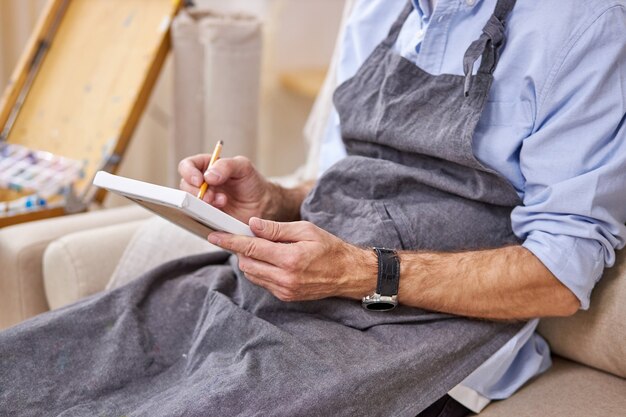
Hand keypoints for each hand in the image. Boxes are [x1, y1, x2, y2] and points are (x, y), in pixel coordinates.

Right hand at [178, 155, 275, 222]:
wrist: (262, 204)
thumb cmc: (252, 182)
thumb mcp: (243, 166)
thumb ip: (226, 166)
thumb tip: (208, 176)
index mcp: (208, 166)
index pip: (188, 165)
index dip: (189, 172)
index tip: (200, 181)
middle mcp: (202, 183)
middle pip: (185, 186)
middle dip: (197, 192)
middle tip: (211, 197)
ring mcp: (203, 200)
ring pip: (190, 202)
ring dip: (203, 204)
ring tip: (222, 202)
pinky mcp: (207, 215)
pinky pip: (198, 217)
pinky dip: (207, 215)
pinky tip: (220, 213)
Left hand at [208, 218, 376, 301]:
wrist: (347, 273)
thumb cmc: (329, 248)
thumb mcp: (305, 230)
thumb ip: (277, 229)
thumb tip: (252, 225)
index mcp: (290, 259)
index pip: (251, 248)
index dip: (230, 241)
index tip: (215, 235)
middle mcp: (285, 278)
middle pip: (246, 264)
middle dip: (241, 249)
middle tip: (246, 236)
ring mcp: (284, 290)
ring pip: (252, 274)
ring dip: (249, 260)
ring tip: (262, 247)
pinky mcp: (285, 296)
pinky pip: (262, 282)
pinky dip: (260, 270)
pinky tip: (270, 260)